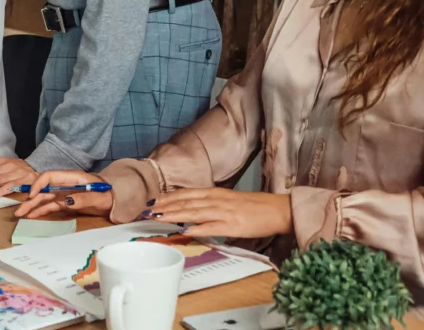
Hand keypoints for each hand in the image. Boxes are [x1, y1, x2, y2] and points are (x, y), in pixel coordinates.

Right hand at [15, 171, 113, 218]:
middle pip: (43, 189)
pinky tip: (31, 215)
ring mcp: (64, 194)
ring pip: (44, 199)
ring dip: (32, 206)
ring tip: (20, 214)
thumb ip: (83, 198)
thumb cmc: (108, 195)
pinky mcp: (65, 203)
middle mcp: (64, 185)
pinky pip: (50, 206)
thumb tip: (66, 200)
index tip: (33, 195)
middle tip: (19, 209)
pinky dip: (41, 210)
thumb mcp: (98, 197)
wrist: (114, 199)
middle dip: (30, 198)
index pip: (50, 176)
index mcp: (71, 178)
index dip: (39, 184)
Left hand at [143, 188, 292, 237]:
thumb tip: (192, 211)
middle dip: (164, 206)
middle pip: (185, 202)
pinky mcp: (233, 225)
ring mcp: (223, 212)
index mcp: (214, 193)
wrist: (277, 210)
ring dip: (174, 214)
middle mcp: (216, 199)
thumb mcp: (228, 201)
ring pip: (193, 212)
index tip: (152, 201)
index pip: (186, 193)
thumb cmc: (253, 207)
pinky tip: (184, 230)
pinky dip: (197, 228)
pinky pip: (211, 227)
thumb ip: (210, 204)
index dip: (167, 197)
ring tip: (157, 217)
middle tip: (146, 210)